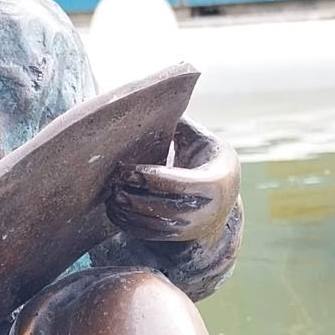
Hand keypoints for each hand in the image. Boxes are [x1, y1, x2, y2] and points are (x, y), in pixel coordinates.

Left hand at [107, 122, 239, 249]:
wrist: (225, 196)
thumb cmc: (207, 159)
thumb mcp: (202, 140)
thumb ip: (181, 124)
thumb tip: (158, 97)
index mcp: (214, 183)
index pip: (176, 184)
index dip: (148, 177)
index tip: (125, 169)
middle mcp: (206, 210)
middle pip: (163, 208)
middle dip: (134, 197)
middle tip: (113, 184)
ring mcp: (192, 227)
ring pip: (154, 224)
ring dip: (128, 212)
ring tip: (110, 196)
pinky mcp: (178, 237)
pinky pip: (150, 234)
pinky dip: (128, 224)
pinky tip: (114, 209)